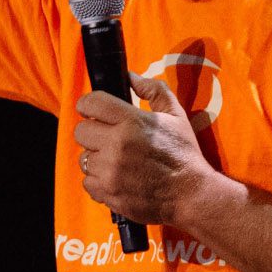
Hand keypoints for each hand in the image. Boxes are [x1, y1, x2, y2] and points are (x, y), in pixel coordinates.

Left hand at [73, 72, 225, 228]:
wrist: (191, 194)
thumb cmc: (183, 153)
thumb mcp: (176, 114)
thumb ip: (153, 90)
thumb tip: (130, 77)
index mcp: (132, 121)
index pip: (91, 102)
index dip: (88, 104)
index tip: (92, 110)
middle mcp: (117, 144)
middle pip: (81, 131)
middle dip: (92, 132)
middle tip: (106, 137)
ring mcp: (110, 171)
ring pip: (84, 158)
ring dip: (97, 158)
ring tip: (115, 160)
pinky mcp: (108, 193)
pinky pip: (87, 182)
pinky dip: (99, 180)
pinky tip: (115, 178)